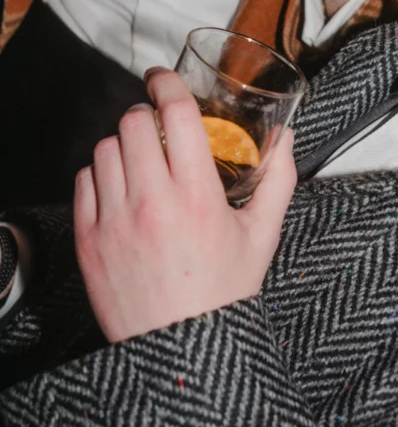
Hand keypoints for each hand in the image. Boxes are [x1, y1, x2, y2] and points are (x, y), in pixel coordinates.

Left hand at [74, 69, 296, 343]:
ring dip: (123, 143)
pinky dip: (100, 173)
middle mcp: (153, 203)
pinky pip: (84, 181)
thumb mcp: (262, 235)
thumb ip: (278, 179)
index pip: (175, 114)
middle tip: (158, 124)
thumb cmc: (223, 292)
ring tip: (141, 158)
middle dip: (146, 114)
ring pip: (105, 148)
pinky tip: (121, 186)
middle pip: (133, 123)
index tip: (164, 77)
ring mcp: (115, 221)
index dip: (167, 83)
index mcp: (198, 197)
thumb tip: (285, 138)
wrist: (180, 349)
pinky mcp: (89, 240)